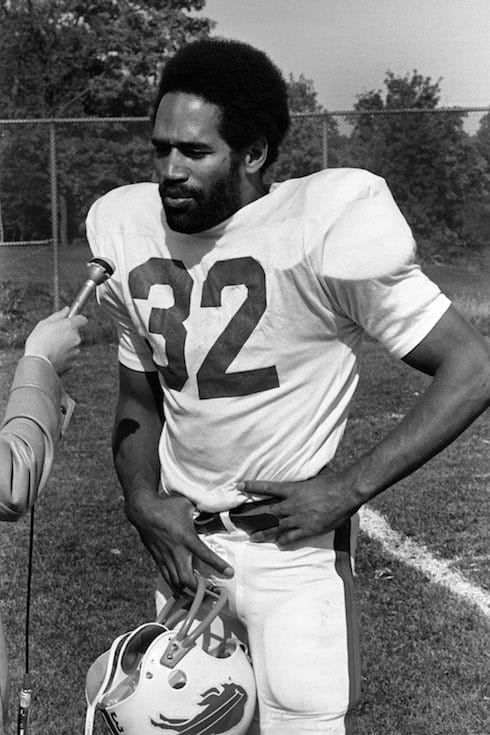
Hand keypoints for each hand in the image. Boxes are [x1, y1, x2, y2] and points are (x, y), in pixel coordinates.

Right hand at [24, 306, 87, 374]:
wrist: (38, 360)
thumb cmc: (38, 341)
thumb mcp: (44, 323)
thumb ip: (58, 315)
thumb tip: (66, 310)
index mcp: (70, 325)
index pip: (82, 319)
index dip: (77, 319)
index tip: (71, 321)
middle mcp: (76, 336)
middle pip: (76, 332)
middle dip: (68, 332)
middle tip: (54, 335)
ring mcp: (75, 348)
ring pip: (73, 343)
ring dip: (66, 343)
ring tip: (52, 345)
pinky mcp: (73, 358)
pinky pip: (71, 352)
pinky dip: (65, 352)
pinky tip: (54, 352)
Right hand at [127, 491, 233, 591]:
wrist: (143, 511)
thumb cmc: (167, 505)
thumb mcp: (187, 504)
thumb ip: (200, 510)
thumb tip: (213, 508)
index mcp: (186, 537)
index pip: (204, 554)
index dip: (218, 565)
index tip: (230, 573)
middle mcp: (176, 550)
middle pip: (187, 578)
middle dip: (199, 589)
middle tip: (211, 590)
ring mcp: (166, 557)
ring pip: (176, 582)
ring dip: (188, 590)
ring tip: (199, 593)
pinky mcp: (158, 559)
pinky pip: (167, 578)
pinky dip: (175, 586)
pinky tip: (183, 589)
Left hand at [236, 470, 360, 545]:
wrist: (346, 493)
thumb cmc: (332, 481)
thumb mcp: (314, 476)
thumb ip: (303, 478)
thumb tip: (299, 470)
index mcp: (293, 490)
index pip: (267, 487)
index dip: (252, 487)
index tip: (239, 486)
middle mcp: (292, 505)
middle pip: (267, 511)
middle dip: (252, 515)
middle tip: (239, 520)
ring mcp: (300, 519)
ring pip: (276, 527)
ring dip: (263, 533)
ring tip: (252, 537)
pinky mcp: (309, 529)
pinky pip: (292, 538)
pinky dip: (283, 541)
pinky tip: (278, 544)